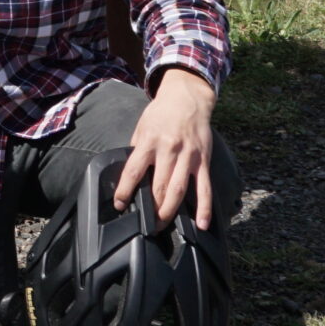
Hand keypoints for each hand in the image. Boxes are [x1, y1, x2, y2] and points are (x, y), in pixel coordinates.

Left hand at [116, 68, 217, 229]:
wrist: (187, 99)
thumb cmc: (160, 114)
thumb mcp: (141, 127)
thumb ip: (137, 150)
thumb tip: (129, 175)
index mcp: (149, 142)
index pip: (133, 171)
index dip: (125, 190)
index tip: (120, 205)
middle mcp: (169, 150)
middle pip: (158, 186)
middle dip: (151, 208)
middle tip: (145, 225)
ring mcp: (188, 156)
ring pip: (179, 190)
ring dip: (170, 211)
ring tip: (162, 226)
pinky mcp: (203, 161)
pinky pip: (204, 188)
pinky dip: (205, 208)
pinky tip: (202, 225)